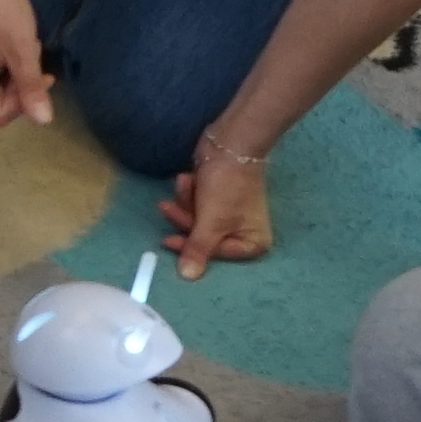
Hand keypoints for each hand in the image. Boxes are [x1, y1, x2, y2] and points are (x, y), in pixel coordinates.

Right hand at [0, 0, 53, 127]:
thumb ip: (31, 86)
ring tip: (18, 48)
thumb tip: (44, 121)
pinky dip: (5, 71)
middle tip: (28, 55)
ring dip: (14, 77)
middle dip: (18, 86)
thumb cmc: (3, 6)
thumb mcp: (22, 48)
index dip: (24, 98)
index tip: (43, 74)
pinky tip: (8, 48)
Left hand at [162, 128, 274, 276]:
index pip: (215, 256)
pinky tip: (189, 178)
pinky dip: (191, 193)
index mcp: (253, 243)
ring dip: (187, 202)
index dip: (190, 247)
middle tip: (167, 206)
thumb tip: (187, 277)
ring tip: (186, 182)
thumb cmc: (228, 186)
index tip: (167, 240)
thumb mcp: (212, 222)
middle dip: (185, 218)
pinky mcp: (217, 200)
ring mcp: (230, 216)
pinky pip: (197, 206)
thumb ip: (198, 250)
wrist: (230, 143)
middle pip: (203, 239)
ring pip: (197, 221)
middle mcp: (244, 232)